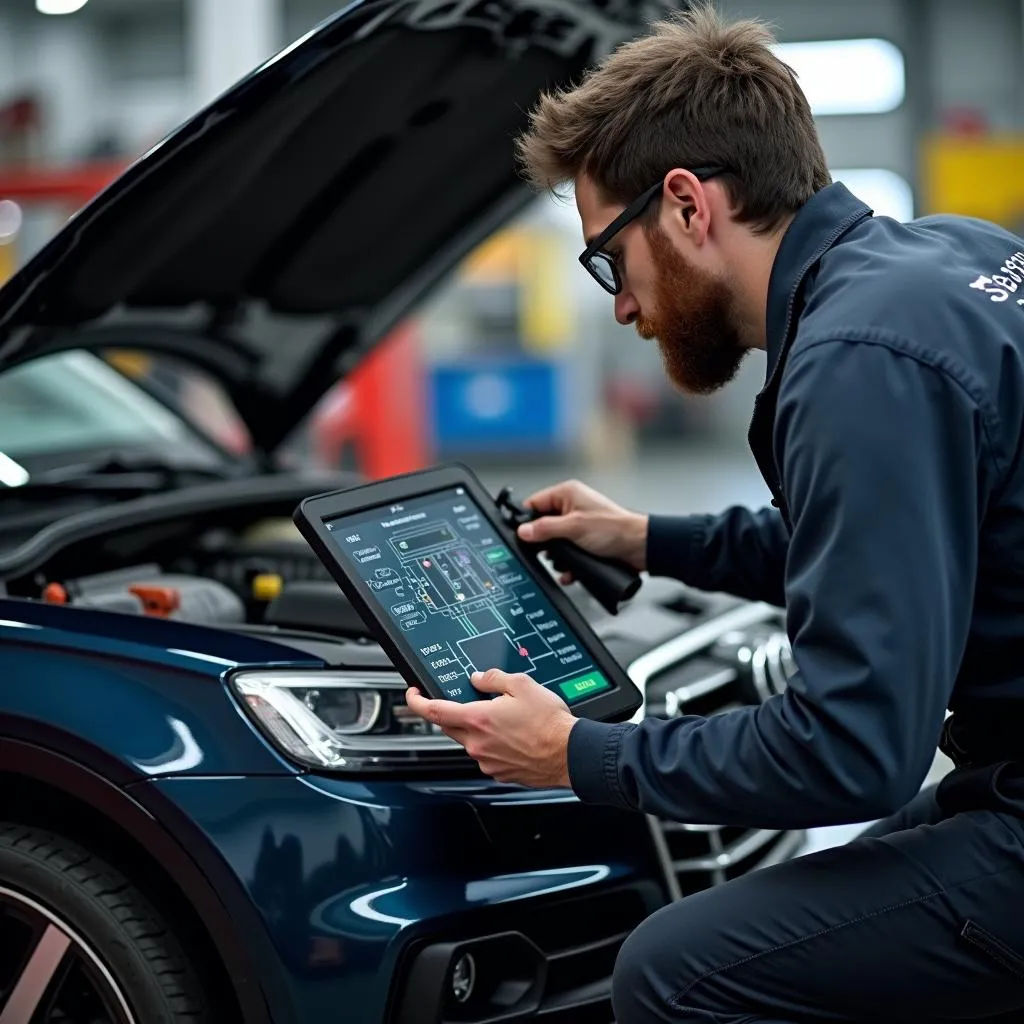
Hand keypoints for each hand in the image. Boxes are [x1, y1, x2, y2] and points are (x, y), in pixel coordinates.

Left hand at [404, 670, 576, 787]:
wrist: (571, 754)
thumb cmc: (550, 723)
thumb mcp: (523, 685)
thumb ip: (494, 678)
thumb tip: (478, 677)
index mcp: (478, 719)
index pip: (434, 711)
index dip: (417, 701)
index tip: (412, 694)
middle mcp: (477, 743)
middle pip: (449, 727)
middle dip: (453, 713)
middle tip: (471, 702)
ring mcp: (487, 761)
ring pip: (469, 741)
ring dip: (478, 729)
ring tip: (507, 720)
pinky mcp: (499, 773)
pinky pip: (486, 755)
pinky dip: (492, 744)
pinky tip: (514, 737)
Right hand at [517, 479, 647, 575]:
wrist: (640, 548)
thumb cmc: (615, 528)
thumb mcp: (573, 527)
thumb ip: (545, 529)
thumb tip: (524, 531)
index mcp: (567, 494)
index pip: (535, 503)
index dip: (526, 519)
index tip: (521, 534)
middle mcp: (572, 507)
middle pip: (544, 525)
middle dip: (544, 543)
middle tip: (544, 551)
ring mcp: (579, 525)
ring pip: (555, 542)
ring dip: (556, 556)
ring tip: (561, 562)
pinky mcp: (586, 542)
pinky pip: (568, 553)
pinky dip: (567, 564)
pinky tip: (569, 572)